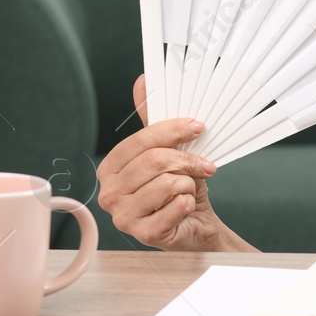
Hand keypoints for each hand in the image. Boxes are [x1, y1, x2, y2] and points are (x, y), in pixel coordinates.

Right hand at [96, 75, 253, 251]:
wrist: (195, 224)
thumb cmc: (179, 187)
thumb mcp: (168, 150)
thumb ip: (154, 120)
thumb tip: (144, 80)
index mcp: (110, 168)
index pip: (140, 142)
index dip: (173, 131)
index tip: (198, 127)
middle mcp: (109, 193)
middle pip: (154, 161)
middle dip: (187, 160)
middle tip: (205, 165)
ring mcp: (123, 217)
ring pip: (167, 183)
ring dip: (189, 183)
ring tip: (189, 189)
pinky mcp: (144, 234)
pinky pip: (177, 205)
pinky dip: (190, 202)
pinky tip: (185, 207)